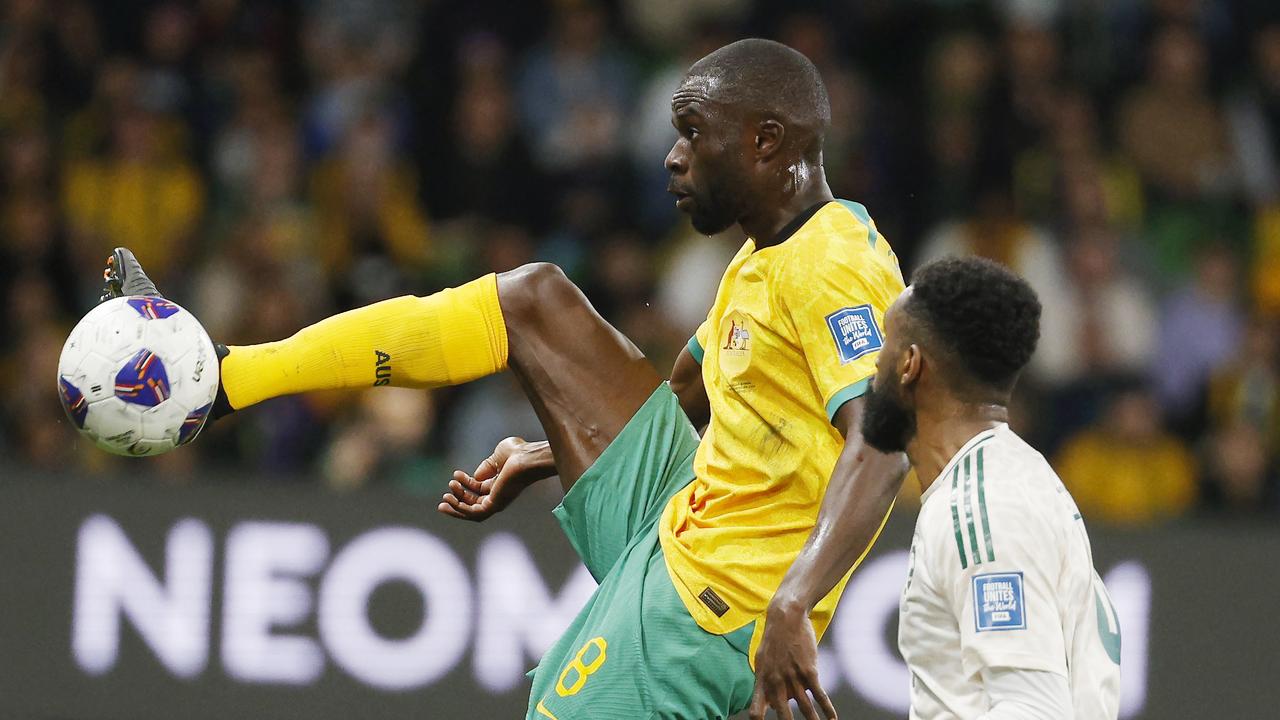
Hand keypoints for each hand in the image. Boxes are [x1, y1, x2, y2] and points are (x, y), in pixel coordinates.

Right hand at [436, 437, 555, 521]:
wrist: (527, 457)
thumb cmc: (518, 453)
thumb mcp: (497, 455)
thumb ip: (486, 465)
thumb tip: (476, 477)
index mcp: (499, 483)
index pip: (478, 488)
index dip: (465, 483)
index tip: (455, 474)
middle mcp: (499, 494)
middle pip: (474, 503)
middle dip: (458, 500)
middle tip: (444, 496)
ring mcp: (497, 501)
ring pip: (473, 512)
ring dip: (457, 507)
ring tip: (444, 498)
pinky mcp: (495, 505)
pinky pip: (475, 513)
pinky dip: (461, 509)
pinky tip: (451, 500)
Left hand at [748, 598, 836, 719]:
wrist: (785, 617)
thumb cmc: (773, 640)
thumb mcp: (762, 661)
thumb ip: (767, 683)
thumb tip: (773, 704)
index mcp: (761, 681)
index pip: (755, 711)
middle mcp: (776, 682)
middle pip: (782, 716)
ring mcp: (793, 677)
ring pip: (805, 709)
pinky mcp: (809, 671)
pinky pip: (819, 696)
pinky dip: (827, 709)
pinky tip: (832, 719)